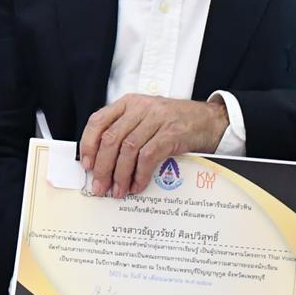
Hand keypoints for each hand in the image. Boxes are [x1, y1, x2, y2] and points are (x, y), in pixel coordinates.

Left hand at [78, 94, 227, 196]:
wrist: (208, 120)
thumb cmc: (174, 122)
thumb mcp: (146, 118)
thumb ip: (124, 131)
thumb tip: (102, 161)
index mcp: (129, 103)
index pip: (98, 121)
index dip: (88, 144)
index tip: (87, 165)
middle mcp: (141, 108)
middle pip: (111, 139)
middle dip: (103, 167)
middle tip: (99, 187)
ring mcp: (157, 119)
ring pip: (128, 149)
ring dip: (120, 175)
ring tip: (118, 191)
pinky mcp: (171, 133)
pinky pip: (148, 157)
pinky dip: (140, 175)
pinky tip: (137, 185)